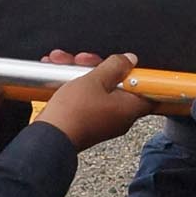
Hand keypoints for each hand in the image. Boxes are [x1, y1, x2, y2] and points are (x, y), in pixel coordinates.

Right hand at [35, 52, 150, 150]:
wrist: (48, 137)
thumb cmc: (74, 111)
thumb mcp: (95, 79)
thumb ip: (115, 66)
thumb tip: (130, 60)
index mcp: (129, 108)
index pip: (147, 91)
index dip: (137, 74)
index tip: (125, 64)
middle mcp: (119, 116)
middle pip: (116, 84)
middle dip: (96, 66)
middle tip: (82, 60)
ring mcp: (101, 120)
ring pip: (96, 89)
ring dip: (79, 72)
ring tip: (60, 61)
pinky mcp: (85, 122)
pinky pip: (84, 99)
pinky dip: (73, 85)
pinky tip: (57, 74)